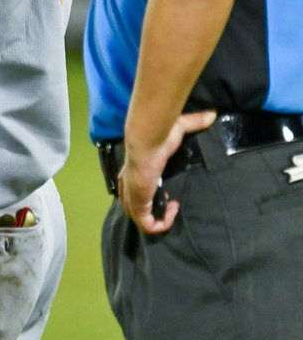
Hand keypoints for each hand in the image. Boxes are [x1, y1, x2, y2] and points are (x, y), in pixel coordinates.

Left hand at [118, 109, 215, 234]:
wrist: (146, 141)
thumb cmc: (157, 136)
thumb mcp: (178, 128)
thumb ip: (194, 122)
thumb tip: (212, 114)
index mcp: (133, 172)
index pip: (132, 190)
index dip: (148, 195)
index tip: (165, 191)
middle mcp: (128, 187)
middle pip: (133, 207)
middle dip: (152, 209)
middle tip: (168, 201)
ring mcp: (132, 197)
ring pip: (140, 219)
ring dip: (158, 217)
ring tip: (172, 207)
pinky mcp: (138, 205)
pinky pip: (148, 225)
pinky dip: (161, 224)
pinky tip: (173, 210)